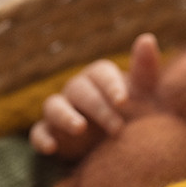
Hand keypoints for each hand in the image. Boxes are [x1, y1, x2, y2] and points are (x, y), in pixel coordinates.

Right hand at [29, 32, 161, 155]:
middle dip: (98, 108)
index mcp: (99, 77)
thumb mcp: (145, 95)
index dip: (111, 85)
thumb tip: (147, 38)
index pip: (101, 73)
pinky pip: (38, 133)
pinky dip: (41, 139)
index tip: (124, 102)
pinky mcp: (51, 134)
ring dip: (65, 116)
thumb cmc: (135, 113)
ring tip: (80, 129)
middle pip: (80, 91)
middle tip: (118, 128)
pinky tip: (51, 148)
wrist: (122, 145)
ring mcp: (61, 111)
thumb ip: (145, 70)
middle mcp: (77, 90)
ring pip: (54, 107)